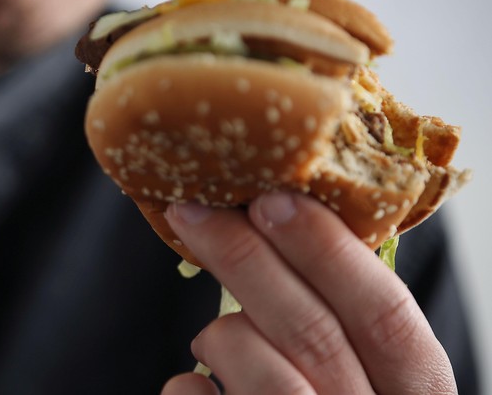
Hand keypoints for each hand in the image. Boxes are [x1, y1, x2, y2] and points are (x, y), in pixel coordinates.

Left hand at [159, 192, 456, 394]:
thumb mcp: (370, 380)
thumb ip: (349, 332)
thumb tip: (284, 231)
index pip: (387, 318)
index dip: (330, 252)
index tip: (273, 199)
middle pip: (312, 333)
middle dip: (246, 260)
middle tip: (195, 213)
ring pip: (263, 374)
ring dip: (223, 334)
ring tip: (214, 336)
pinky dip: (188, 388)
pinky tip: (192, 386)